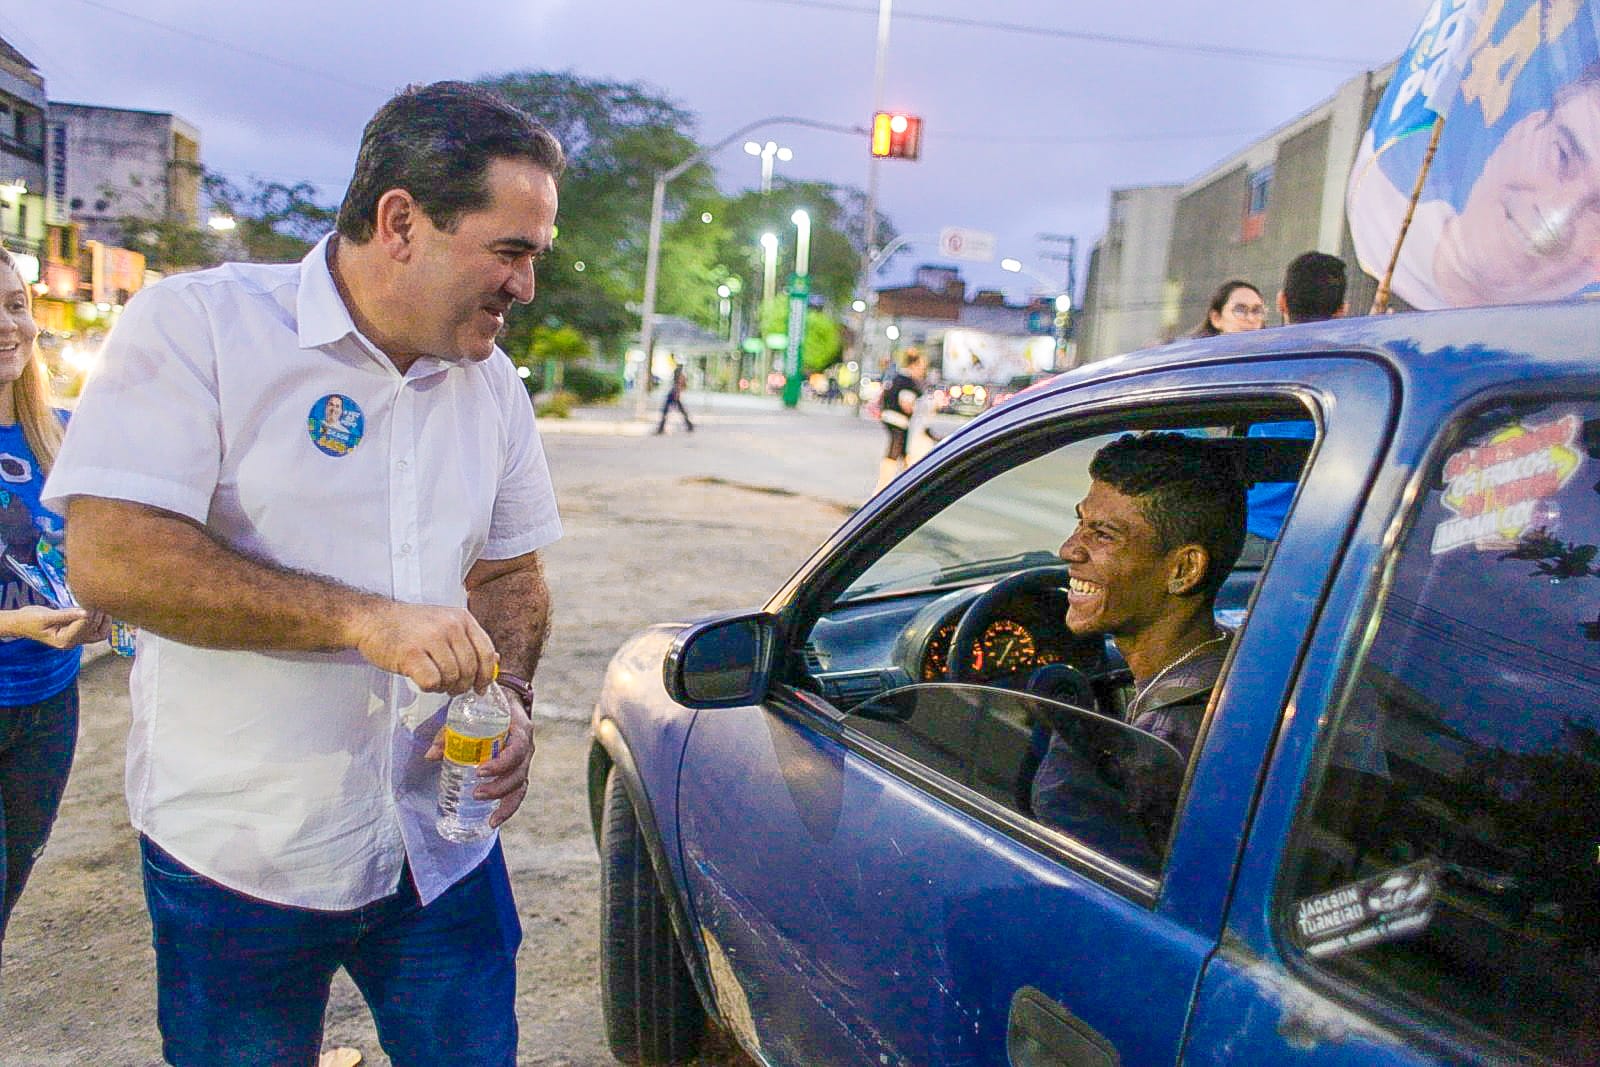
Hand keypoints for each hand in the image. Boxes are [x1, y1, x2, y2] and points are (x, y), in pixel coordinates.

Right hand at [3, 606, 111, 648]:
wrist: (20, 623)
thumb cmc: (29, 619)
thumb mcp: (45, 616)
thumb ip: (66, 615)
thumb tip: (85, 612)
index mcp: (63, 641)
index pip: (83, 627)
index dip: (90, 613)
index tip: (94, 599)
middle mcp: (71, 643)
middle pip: (93, 630)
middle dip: (98, 614)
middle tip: (101, 598)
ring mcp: (75, 640)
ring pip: (99, 632)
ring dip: (103, 619)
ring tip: (102, 603)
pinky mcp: (77, 634)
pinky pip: (96, 631)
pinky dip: (101, 622)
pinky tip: (100, 610)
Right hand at [351, 601, 497, 693]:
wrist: (372, 619)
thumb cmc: (409, 626)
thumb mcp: (444, 624)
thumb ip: (469, 641)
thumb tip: (496, 661)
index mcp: (462, 618)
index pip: (486, 652)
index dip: (486, 675)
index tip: (481, 687)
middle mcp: (449, 625)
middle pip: (470, 669)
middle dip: (462, 685)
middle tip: (451, 687)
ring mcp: (430, 638)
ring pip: (452, 677)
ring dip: (444, 686)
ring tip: (433, 680)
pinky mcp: (411, 653)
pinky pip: (432, 682)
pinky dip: (428, 687)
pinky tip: (420, 679)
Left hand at [423, 687, 535, 826]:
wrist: (510, 699)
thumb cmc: (489, 706)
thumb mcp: (471, 712)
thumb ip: (450, 732)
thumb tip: (430, 755)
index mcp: (520, 730)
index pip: (517, 749)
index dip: (501, 763)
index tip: (480, 771)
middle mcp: (527, 747)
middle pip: (519, 773)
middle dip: (499, 787)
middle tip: (476, 793)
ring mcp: (524, 760)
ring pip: (521, 786)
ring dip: (505, 803)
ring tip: (489, 818)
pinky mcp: (518, 770)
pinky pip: (518, 791)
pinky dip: (508, 807)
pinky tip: (494, 820)